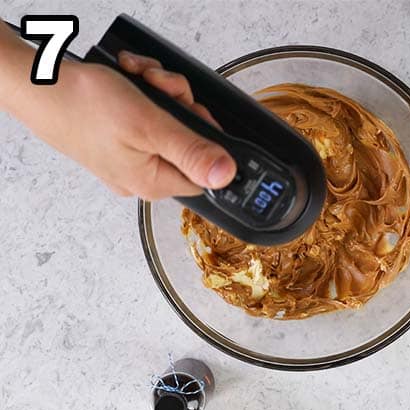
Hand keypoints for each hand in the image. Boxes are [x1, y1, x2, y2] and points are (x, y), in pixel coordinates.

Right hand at [3, 48, 235, 199]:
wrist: (32, 82)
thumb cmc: (81, 105)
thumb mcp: (149, 124)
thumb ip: (192, 150)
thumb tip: (227, 176)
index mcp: (153, 182)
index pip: (206, 172)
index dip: (207, 138)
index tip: (195, 112)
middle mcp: (141, 176)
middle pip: (187, 142)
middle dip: (180, 105)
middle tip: (162, 87)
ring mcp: (126, 156)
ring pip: (167, 123)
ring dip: (161, 92)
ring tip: (141, 77)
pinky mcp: (115, 137)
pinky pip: (145, 115)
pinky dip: (142, 91)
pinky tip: (129, 77)